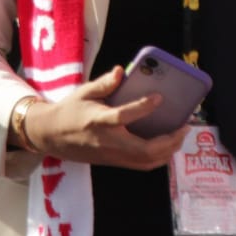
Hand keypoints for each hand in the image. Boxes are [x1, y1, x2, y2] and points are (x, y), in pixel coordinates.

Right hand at [21, 66, 187, 170]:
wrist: (50, 136)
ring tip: (180, 135)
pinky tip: (168, 145)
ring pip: (146, 162)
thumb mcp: (83, 92)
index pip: (123, 117)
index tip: (159, 98)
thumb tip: (121, 71)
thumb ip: (104, 83)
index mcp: (98, 121)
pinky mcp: (113, 162)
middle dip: (169, 141)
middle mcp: (107, 142)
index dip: (143, 108)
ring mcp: (111, 156)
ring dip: (168, 151)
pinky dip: (159, 158)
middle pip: (143, 150)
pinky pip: (141, 165)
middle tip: (184, 126)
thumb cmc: (69, 110)